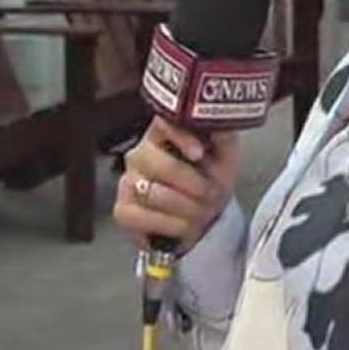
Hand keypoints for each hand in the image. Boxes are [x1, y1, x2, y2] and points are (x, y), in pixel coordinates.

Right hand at [114, 118, 241, 251]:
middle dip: (192, 184)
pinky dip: (170, 226)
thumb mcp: (225, 156)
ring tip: (203, 212)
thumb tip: (219, 125)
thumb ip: (223, 138)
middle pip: (156, 163)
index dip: (179, 137)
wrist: (205, 214)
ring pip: (151, 194)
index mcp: (162, 133)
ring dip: (186, 208)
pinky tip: (184, 226)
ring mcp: (127, 182)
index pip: (163, 123)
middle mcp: (139, 154)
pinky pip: (140, 218)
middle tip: (212, 195)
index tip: (199, 154)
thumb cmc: (211, 179)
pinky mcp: (122, 210)